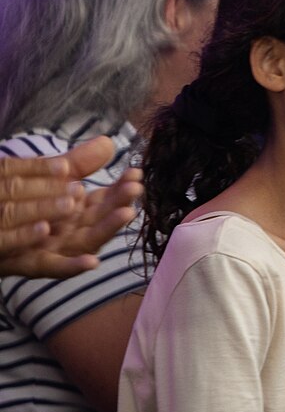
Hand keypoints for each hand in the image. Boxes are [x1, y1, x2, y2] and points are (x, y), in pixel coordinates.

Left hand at [0, 137, 140, 277]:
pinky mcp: (33, 264)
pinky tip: (92, 262)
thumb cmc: (21, 202)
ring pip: (86, 242)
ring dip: (108, 230)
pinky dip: (74, 267)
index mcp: (76, 211)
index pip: (105, 199)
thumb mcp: (51, 179)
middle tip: (136, 188)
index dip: (121, 187)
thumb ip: (78, 164)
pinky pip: (55, 268)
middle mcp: (70, 231)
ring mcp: (55, 249)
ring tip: (126, 213)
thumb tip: (108, 143)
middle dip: (120, 203)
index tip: (135, 173)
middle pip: (100, 218)